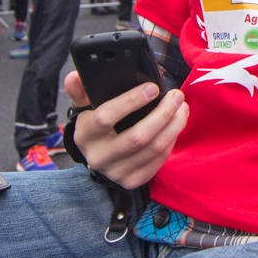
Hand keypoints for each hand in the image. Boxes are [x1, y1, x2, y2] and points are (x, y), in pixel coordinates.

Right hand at [64, 70, 186, 187]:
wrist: (99, 157)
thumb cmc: (96, 126)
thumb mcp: (84, 108)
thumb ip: (80, 90)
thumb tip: (74, 77)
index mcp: (85, 135)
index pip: (106, 117)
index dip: (131, 101)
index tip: (152, 87)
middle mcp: (99, 157)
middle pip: (138, 136)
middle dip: (162, 113)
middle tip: (177, 96)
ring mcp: (116, 172)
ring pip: (153, 148)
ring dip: (173, 126)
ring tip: (182, 108)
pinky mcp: (132, 181)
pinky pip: (158, 161)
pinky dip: (171, 141)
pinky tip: (175, 126)